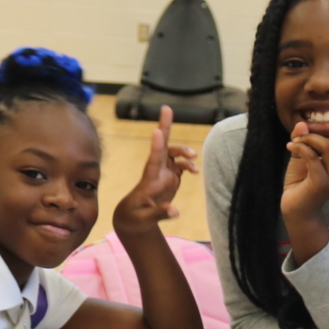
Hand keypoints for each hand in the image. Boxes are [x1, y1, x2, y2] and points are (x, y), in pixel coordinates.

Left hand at [113, 106, 199, 236]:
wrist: (133, 219)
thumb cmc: (135, 219)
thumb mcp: (144, 220)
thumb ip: (160, 214)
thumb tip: (176, 212)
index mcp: (148, 180)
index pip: (153, 160)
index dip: (156, 146)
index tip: (157, 131)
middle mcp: (156, 172)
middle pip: (161, 145)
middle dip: (164, 127)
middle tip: (166, 108)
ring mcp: (163, 173)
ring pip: (173, 153)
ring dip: (183, 151)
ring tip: (194, 159)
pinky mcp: (170, 178)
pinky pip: (181, 165)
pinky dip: (189, 165)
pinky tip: (195, 171)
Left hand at [282, 115, 328, 225]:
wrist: (294, 210)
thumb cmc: (300, 183)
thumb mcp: (301, 157)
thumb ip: (304, 140)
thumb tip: (301, 124)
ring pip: (328, 147)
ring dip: (309, 139)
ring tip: (295, 142)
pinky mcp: (321, 183)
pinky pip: (313, 157)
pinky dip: (301, 148)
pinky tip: (291, 147)